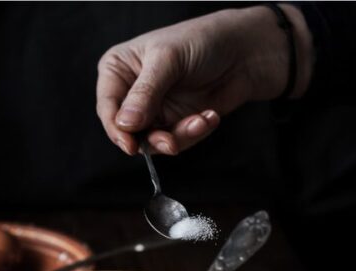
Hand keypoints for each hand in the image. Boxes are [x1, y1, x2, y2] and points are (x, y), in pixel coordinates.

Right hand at [96, 4, 312, 154]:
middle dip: (153, 138)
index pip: (108, 106)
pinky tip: (209, 116)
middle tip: (171, 142)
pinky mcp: (177, 121)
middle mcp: (133, 91)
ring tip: (201, 121)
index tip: (131, 144)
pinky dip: (194, 133)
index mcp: (120, 68)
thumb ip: (145, 93)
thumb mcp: (169, 60)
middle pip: (128, 131)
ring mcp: (156, 108)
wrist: (248, 49)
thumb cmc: (204, 40)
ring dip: (179, 136)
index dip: (116, 128)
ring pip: (154, 141)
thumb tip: (125, 124)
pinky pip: (177, 140)